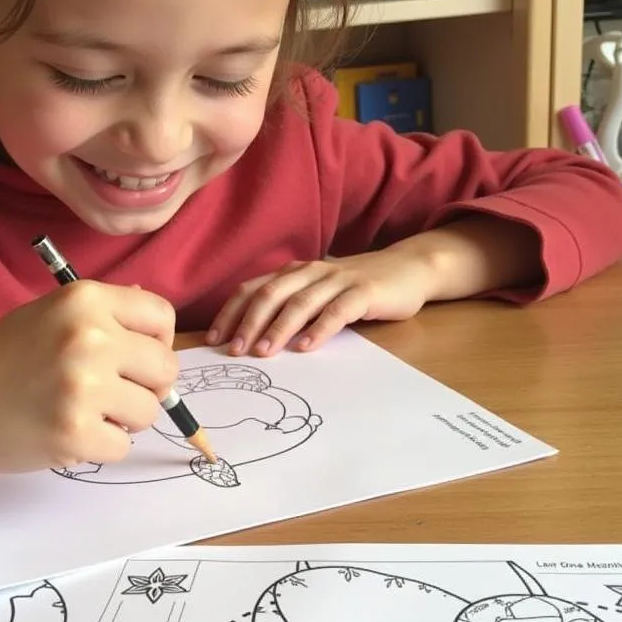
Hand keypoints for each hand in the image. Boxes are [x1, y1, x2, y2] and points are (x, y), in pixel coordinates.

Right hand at [0, 280, 178, 473]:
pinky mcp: (74, 433)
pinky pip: (122, 445)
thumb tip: (157, 323)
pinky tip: (68, 432)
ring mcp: (83, 386)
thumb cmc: (0, 358)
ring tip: (84, 411)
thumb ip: (104, 315)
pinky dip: (101, 446)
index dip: (156, 341)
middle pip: (166, 367)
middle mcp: (89, 336)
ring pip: (149, 411)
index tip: (136, 358)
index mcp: (85, 299)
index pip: (162, 315)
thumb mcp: (49, 313)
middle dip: (147, 385)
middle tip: (111, 392)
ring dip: (124, 419)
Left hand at [207, 250, 435, 357]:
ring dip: (278, 328)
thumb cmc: (355, 288)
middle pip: (270, 294)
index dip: (231, 313)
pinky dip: (319, 329)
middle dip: (248, 322)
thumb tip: (251, 339)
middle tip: (234, 351)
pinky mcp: (363, 292)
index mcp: (293, 273)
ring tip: (263, 352)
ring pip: (300, 303)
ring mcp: (337, 280)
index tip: (214, 339)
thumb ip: (289, 309)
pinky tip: (307, 347)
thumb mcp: (317, 294)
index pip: (252, 289)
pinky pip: (337, 311)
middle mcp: (310, 272)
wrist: (407, 269)